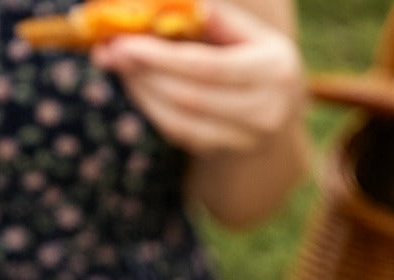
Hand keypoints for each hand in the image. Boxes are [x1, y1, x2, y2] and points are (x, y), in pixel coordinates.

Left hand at [90, 0, 304, 155]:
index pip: (208, 68)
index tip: (125, 42)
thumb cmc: (258, 53)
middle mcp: (264, 112)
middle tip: (111, 52)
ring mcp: (245, 139)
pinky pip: (180, 133)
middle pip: (190, 97)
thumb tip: (166, 6)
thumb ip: (215, 18)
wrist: (283, 102)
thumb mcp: (248, 29)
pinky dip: (153, 109)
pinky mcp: (225, 151)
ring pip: (180, 120)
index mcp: (274, 71)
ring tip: (118, 65)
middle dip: (144, 74)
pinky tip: (137, 86)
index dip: (162, 57)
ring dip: (142, 92)